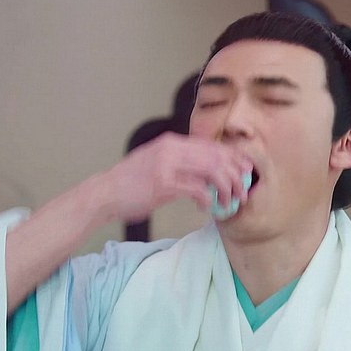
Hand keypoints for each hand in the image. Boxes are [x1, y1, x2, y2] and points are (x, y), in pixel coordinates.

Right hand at [98, 132, 251, 222]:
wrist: (103, 194)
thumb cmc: (132, 183)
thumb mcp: (158, 163)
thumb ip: (181, 162)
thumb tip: (210, 171)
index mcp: (172, 142)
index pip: (213, 146)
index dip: (234, 158)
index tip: (246, 171)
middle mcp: (171, 149)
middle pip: (217, 156)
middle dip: (235, 175)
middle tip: (242, 192)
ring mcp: (167, 165)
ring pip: (212, 171)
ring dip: (226, 188)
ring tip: (228, 202)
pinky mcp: (163, 184)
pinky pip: (197, 190)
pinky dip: (208, 200)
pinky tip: (206, 208)